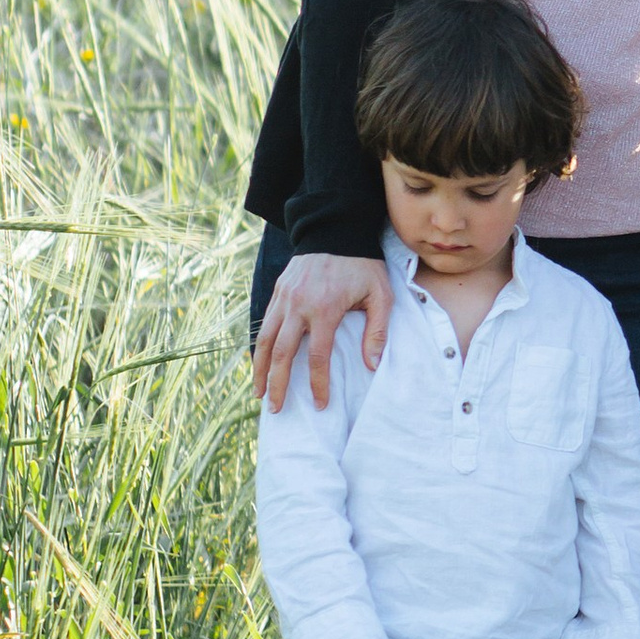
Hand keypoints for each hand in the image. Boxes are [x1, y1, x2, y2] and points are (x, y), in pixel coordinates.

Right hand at [254, 250, 392, 410]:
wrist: (336, 229)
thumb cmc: (362, 264)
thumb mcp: (380, 293)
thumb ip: (377, 330)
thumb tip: (372, 365)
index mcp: (324, 309)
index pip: (316, 356)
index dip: (317, 383)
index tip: (321, 404)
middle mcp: (298, 305)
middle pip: (280, 353)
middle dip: (277, 384)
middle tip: (276, 408)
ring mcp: (284, 298)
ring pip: (264, 340)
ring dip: (259, 369)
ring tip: (259, 392)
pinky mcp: (278, 291)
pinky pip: (264, 324)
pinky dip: (259, 346)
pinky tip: (259, 362)